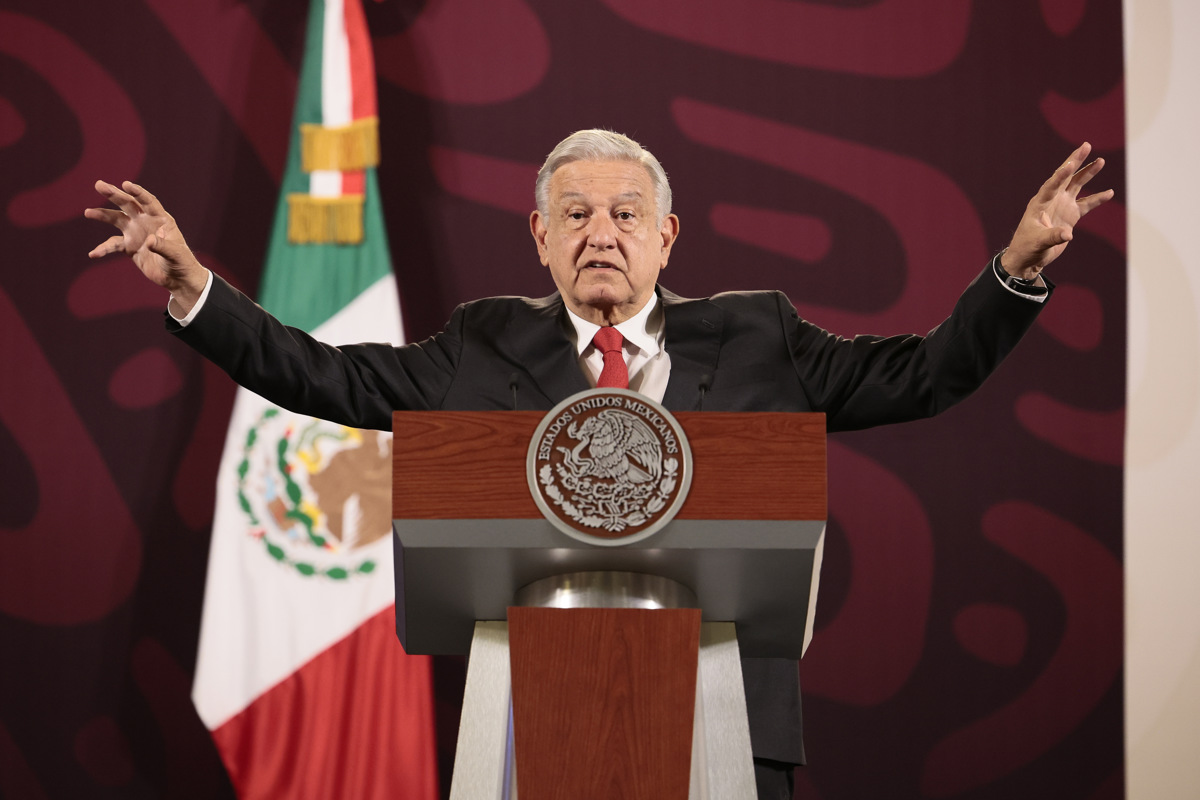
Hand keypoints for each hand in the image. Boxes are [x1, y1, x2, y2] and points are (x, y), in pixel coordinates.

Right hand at [85, 181, 207, 312]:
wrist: (178, 278)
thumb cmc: (182, 263)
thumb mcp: (176, 255)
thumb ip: (163, 247)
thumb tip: (148, 241)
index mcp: (161, 219)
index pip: (148, 202)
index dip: (138, 192)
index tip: (125, 184)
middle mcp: (146, 222)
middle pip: (128, 204)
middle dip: (114, 194)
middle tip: (99, 184)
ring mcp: (136, 233)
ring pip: (117, 219)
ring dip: (102, 215)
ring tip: (88, 212)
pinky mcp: (129, 247)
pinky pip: (113, 245)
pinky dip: (103, 249)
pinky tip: (94, 254)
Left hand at [1001, 142, 1113, 280]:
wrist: (1028, 258)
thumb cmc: (1027, 248)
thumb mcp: (1038, 242)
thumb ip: (1053, 237)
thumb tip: (1068, 234)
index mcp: (1039, 203)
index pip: (1051, 185)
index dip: (1060, 175)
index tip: (1070, 165)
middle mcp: (1052, 200)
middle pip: (1065, 177)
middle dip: (1076, 161)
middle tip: (1086, 145)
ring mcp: (1062, 206)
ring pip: (1077, 185)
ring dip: (1088, 173)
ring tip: (1100, 161)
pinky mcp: (1070, 216)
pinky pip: (1086, 204)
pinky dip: (1097, 199)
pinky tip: (1109, 192)